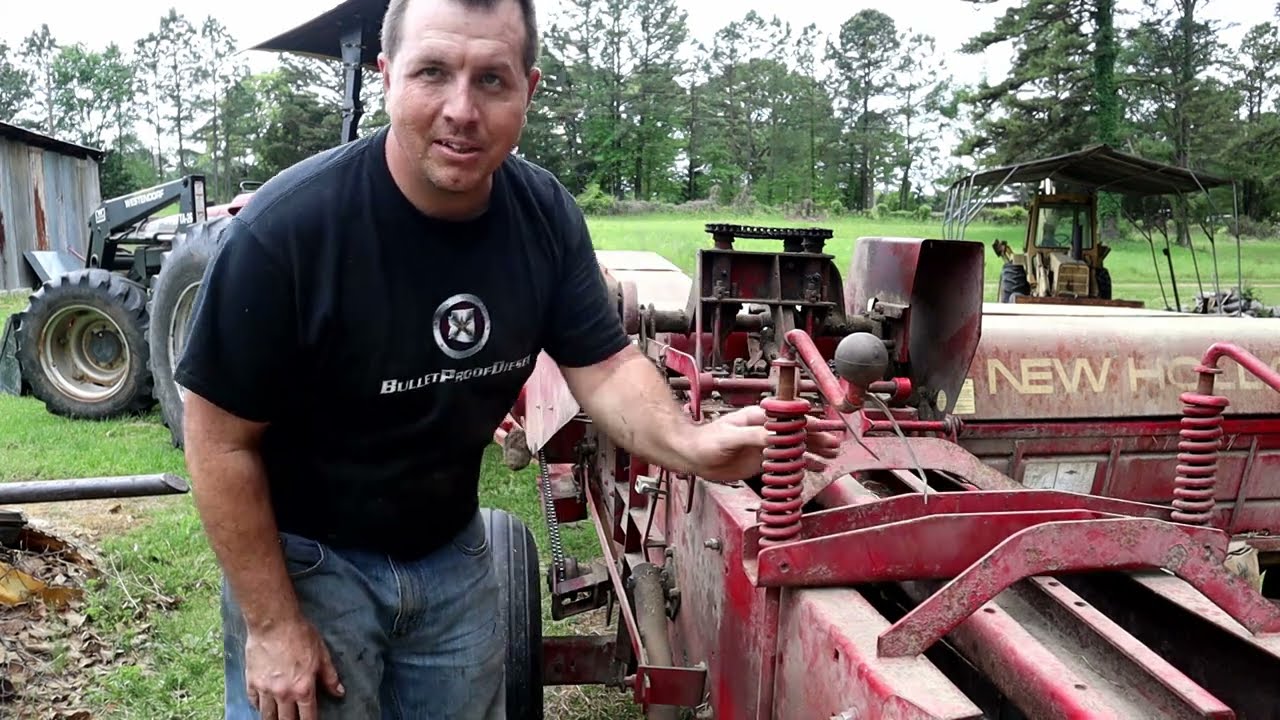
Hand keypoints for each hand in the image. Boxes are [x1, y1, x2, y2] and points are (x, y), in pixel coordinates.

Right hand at [245, 618, 344, 719]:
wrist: (273, 622)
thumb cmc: (300, 635)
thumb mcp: (322, 654)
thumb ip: (330, 677)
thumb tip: (339, 693)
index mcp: (303, 688)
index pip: (308, 717)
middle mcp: (283, 694)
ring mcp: (265, 689)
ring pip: (267, 715)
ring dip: (272, 719)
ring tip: (277, 719)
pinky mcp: (251, 681)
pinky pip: (254, 701)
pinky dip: (258, 706)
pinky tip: (262, 705)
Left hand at [686, 405, 841, 482]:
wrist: (693, 456)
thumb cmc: (706, 442)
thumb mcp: (730, 437)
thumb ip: (754, 437)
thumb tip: (776, 437)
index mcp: (759, 418)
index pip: (790, 419)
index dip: (809, 423)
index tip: (825, 429)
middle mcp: (765, 430)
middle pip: (798, 432)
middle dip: (818, 438)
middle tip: (835, 445)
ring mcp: (765, 445)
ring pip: (796, 446)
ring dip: (814, 450)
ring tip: (832, 455)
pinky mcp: (762, 460)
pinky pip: (787, 460)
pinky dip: (803, 463)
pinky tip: (816, 467)